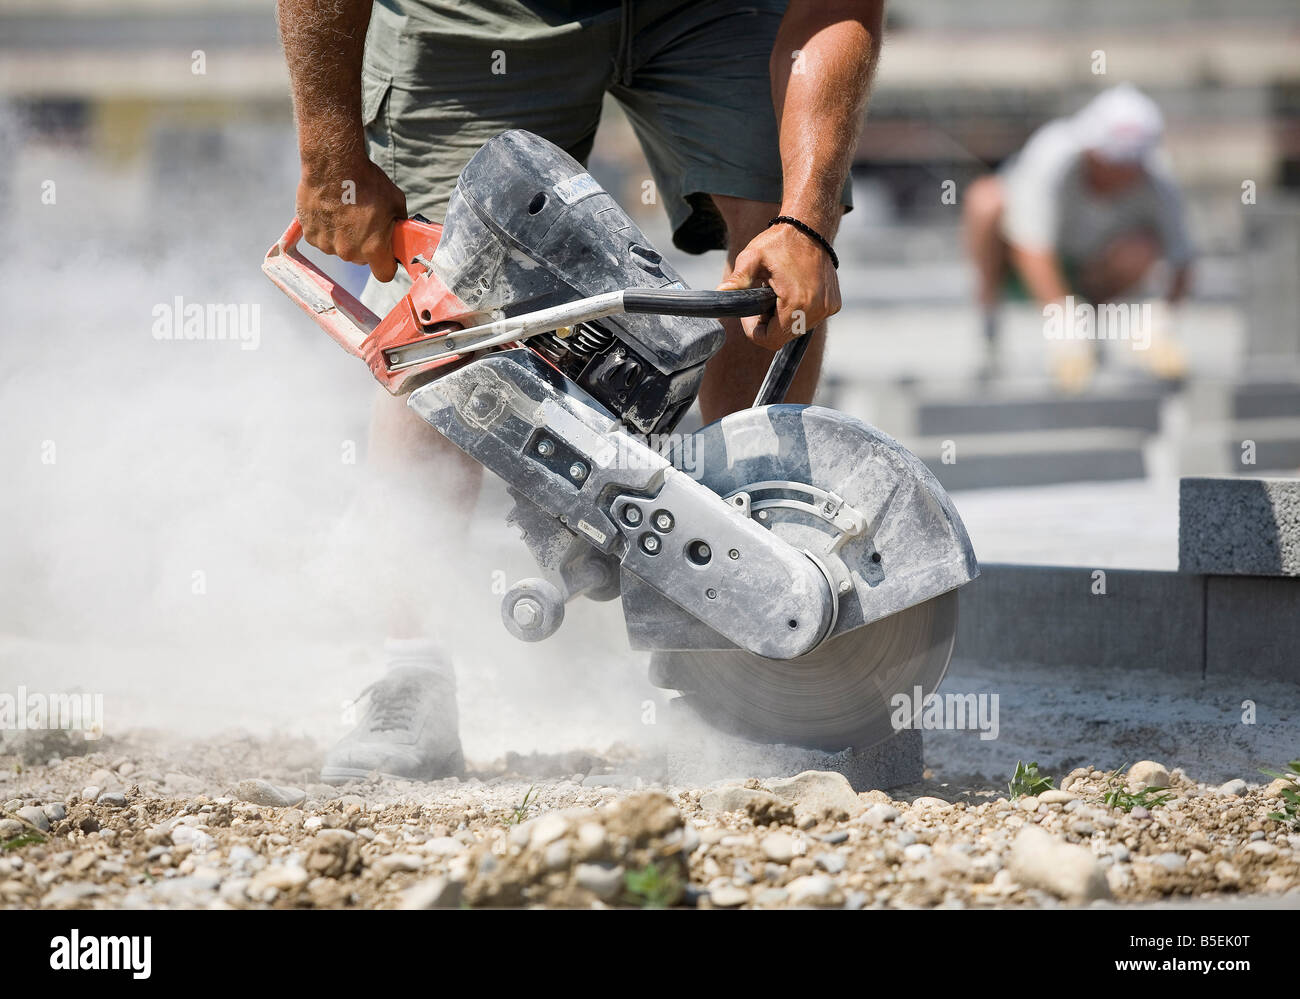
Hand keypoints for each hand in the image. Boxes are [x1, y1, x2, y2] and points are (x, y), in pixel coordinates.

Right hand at [296, 153, 406, 281]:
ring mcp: (327, 245)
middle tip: (364, 222)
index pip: (384, 274)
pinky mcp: (310, 235)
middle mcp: (349, 252)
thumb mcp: (396, 202)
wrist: (333, 164)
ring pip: (340, 248)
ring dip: (343, 236)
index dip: (387, 264)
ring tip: (345, 211)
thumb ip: (399, 223)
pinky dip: (326, 228)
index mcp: (373, 249)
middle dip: (364, 245)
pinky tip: (330, 209)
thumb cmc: (367, 181)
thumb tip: (400, 231)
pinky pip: (322, 238)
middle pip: (361, 259)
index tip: (386, 254)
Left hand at [717, 222, 840, 347]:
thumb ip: (737, 280)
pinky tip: (793, 291)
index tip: (750, 314)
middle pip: (784, 336)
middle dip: (769, 324)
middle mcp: (816, 310)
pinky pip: (811, 318)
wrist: (810, 227)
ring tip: (777, 293)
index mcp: (796, 303)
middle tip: (762, 300)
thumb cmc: (779, 242)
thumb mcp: (752, 258)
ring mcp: (827, 308)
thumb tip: (719, 294)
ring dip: (784, 318)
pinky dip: (799, 311)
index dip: (754, 331)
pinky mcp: (833, 304)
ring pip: (797, 329)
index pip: (770, 340)